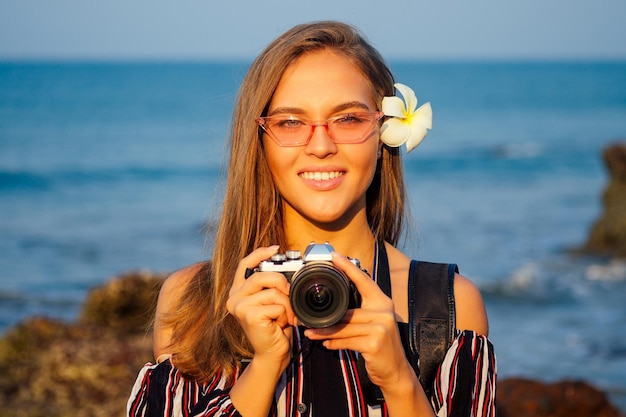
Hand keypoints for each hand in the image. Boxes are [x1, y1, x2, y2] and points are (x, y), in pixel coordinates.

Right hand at [227, 246, 296, 368]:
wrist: (272, 354)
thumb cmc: (274, 327)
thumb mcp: (271, 301)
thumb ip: (270, 285)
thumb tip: (285, 266)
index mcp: (238, 291)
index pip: (245, 264)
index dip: (259, 253)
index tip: (275, 249)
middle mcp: (234, 297)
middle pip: (263, 275)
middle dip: (283, 284)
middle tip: (290, 297)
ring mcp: (239, 307)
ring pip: (273, 292)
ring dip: (287, 305)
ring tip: (286, 317)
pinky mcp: (248, 316)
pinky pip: (276, 305)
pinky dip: (285, 314)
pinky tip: (280, 325)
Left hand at [304, 252, 416, 390]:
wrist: (396, 371)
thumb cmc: (382, 345)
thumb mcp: (375, 323)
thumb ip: (361, 311)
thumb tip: (336, 305)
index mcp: (382, 302)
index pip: (364, 280)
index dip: (349, 267)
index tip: (335, 256)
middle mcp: (384, 312)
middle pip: (347, 312)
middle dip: (326, 318)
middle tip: (307, 318)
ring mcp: (380, 327)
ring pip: (344, 327)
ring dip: (325, 332)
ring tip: (312, 333)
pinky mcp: (374, 343)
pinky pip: (347, 341)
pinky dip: (335, 344)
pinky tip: (326, 344)